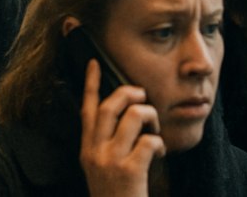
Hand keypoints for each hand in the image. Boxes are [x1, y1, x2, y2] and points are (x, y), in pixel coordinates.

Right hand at [78, 59, 165, 196]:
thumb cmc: (115, 196)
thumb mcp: (100, 169)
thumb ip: (105, 145)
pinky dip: (159, 144)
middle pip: (109, 105)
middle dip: (129, 93)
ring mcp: (110, 160)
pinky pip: (150, 140)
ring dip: (150, 117)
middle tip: (142, 96)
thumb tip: (126, 117)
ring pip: (133, 116)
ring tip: (155, 130)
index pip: (86, 108)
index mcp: (87, 149)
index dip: (90, 83)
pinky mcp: (129, 170)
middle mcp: (95, 151)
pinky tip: (159, 155)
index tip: (93, 62)